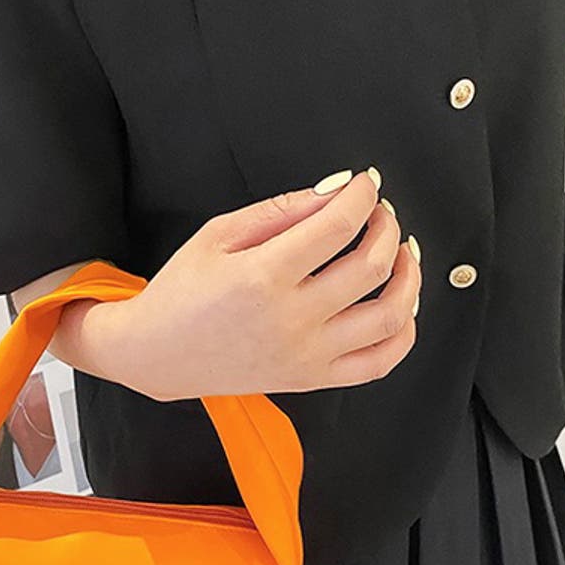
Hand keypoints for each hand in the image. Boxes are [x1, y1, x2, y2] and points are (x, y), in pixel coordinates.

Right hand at [99, 168, 421, 400]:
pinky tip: (397, 306)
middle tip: (380, 214)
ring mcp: (305, 355)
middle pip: (371, 266)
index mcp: (263, 277)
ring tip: (400, 256)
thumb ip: (281, 209)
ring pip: (388, 317)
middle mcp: (290, 320)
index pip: (338, 225)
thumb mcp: (218, 235)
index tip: (364, 186)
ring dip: (408, 278)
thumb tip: (335, 192)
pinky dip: (401, 333)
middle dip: (387, 227)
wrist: (156, 354)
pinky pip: (378, 363)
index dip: (363, 195)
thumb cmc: (180, 294)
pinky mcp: (310, 379)